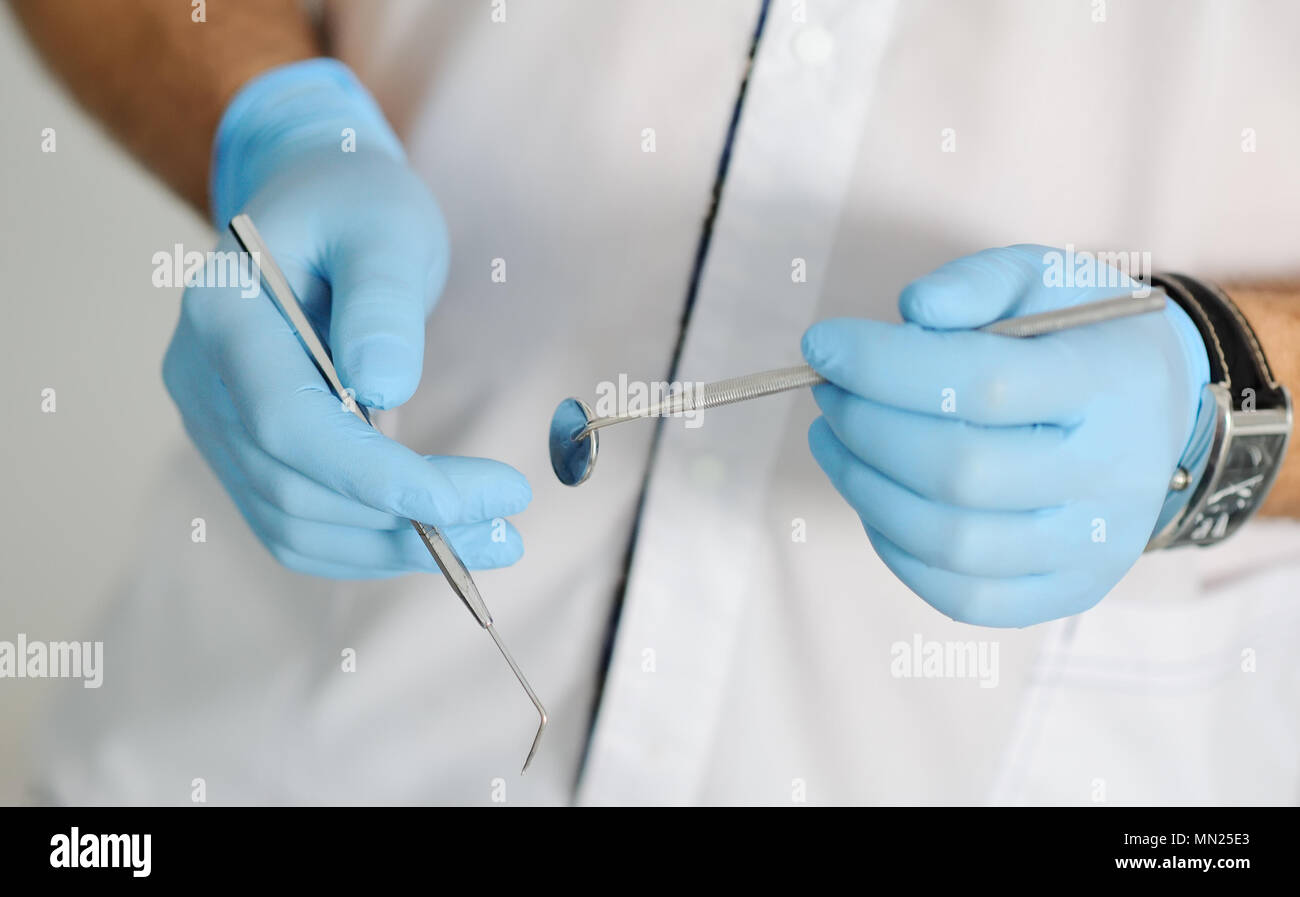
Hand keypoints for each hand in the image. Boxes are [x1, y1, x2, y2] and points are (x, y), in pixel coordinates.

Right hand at [163, 60, 529, 577]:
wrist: (321, 207)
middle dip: (406, 521)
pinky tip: (437, 537)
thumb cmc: (357, 206)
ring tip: (492, 541)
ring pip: (294, 523)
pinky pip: (297, 524)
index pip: (289, 422)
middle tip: (509, 529)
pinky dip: (367, 546)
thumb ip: (380, 300)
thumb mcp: (386, 228)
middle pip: (294, 485)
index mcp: (223, 313)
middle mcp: (200, 378)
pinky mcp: (246, 450)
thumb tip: (383, 388)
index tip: (477, 498)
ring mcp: (215, 422)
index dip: (378, 476)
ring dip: (393, 548)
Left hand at [802, 245, 1209, 625]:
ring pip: (952, 541)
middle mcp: (1113, 475)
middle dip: (866, 427)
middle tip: (829, 392)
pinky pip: (962, 598)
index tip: (822, 345)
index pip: (984, 384)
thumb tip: (913, 310)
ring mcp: (1095, 545)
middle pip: (961, 471)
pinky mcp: (1070, 590)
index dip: (884, 366)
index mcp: (1111, 383)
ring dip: (864, 488)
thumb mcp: (1044, 277)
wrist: (1157, 406)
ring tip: (833, 438)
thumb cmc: (1078, 334)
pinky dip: (895, 549)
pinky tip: (871, 494)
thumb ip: (978, 281)